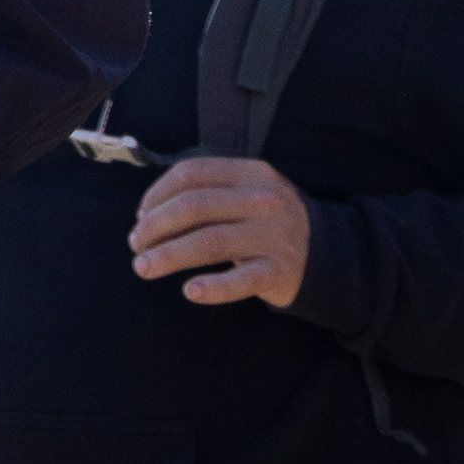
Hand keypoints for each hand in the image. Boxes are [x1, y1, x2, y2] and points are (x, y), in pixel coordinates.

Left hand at [127, 156, 313, 310]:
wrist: (328, 252)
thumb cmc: (268, 221)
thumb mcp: (247, 193)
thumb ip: (208, 193)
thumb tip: (147, 213)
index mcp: (251, 173)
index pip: (191, 175)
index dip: (156, 195)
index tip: (140, 217)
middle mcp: (263, 200)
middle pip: (194, 207)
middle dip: (155, 226)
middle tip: (135, 245)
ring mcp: (274, 235)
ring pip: (210, 242)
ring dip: (169, 255)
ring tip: (143, 267)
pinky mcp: (280, 270)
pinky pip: (241, 280)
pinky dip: (213, 287)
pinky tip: (189, 291)